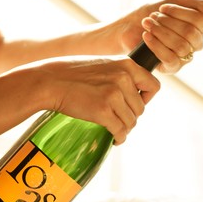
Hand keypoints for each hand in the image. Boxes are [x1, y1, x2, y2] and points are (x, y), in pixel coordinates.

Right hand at [28, 56, 160, 144]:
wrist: (49, 81)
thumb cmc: (71, 72)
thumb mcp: (102, 63)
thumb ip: (119, 73)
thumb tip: (132, 92)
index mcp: (126, 65)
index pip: (153, 86)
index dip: (146, 98)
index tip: (134, 103)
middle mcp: (123, 79)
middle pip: (140, 109)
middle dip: (130, 116)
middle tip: (116, 118)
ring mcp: (114, 95)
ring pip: (131, 122)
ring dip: (123, 128)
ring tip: (113, 128)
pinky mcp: (103, 111)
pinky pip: (120, 131)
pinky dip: (118, 138)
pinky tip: (112, 138)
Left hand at [117, 0, 202, 73]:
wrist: (128, 27)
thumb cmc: (152, 14)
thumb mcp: (174, 2)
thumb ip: (198, 5)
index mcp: (199, 28)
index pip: (200, 20)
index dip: (180, 12)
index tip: (162, 7)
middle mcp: (195, 44)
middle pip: (191, 32)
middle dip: (169, 22)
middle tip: (153, 16)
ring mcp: (184, 57)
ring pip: (181, 46)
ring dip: (161, 32)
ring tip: (147, 24)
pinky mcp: (171, 67)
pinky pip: (170, 58)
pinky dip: (156, 44)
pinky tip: (146, 36)